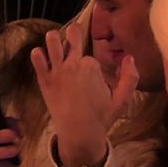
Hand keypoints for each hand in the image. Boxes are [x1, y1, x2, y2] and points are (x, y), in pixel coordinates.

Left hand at [31, 22, 137, 166]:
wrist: (79, 134)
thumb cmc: (101, 117)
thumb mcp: (122, 100)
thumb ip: (130, 78)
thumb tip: (130, 57)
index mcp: (92, 66)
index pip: (91, 56)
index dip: (91, 64)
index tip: (91, 73)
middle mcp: (73, 64)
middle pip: (73, 35)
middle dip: (74, 32)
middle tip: (74, 33)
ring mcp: (57, 70)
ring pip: (52, 41)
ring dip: (53, 38)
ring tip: (55, 41)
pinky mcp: (44, 79)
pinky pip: (37, 59)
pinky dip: (37, 55)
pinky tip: (40, 56)